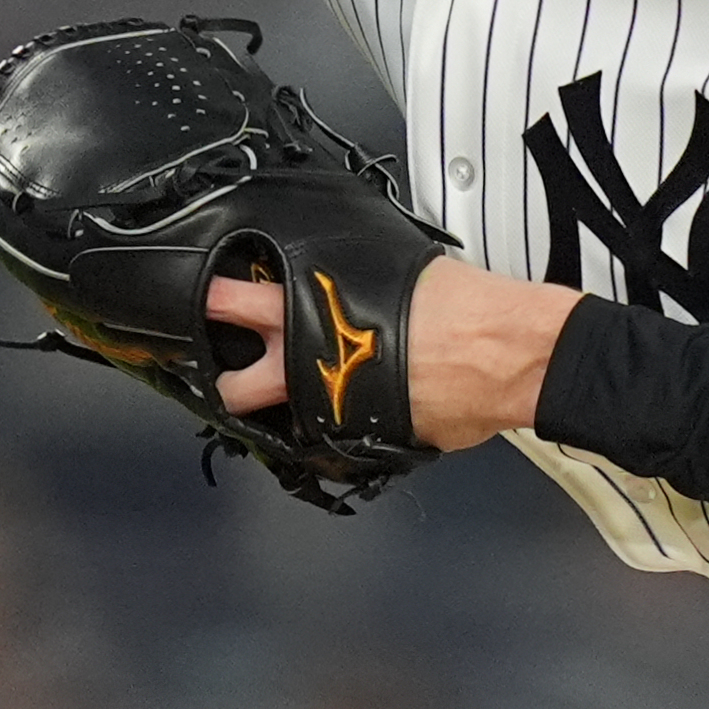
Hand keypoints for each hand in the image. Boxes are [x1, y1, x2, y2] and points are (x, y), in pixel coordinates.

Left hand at [205, 258, 580, 451]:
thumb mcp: (396, 268)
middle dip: (223, 382)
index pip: (238, 302)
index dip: (213, 302)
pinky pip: (335, 441)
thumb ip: (358, 277)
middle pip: (235, 388)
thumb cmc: (465, 307)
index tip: (203, 301)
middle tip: (222, 373)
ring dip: (282, 412)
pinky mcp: (365, 441)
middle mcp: (313, 366)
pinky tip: (350, 417)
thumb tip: (351, 274)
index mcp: (313, 311)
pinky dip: (337, 431)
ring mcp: (335, 411)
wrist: (505, 353)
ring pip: (281, 425)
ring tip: (289, 401)